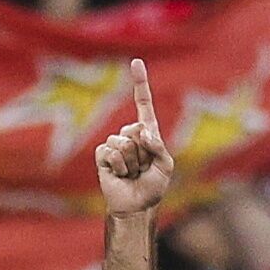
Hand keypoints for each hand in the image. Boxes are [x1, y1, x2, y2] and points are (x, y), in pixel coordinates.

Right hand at [95, 59, 174, 215]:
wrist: (135, 206)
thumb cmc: (153, 187)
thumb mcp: (166, 164)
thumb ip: (158, 145)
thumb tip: (140, 132)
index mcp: (148, 133)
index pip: (143, 103)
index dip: (139, 83)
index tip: (135, 62)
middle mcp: (130, 135)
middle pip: (136, 129)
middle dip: (143, 151)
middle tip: (143, 168)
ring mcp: (115, 144)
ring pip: (123, 143)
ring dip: (132, 163)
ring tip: (132, 173)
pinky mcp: (103, 156)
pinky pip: (110, 152)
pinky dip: (119, 166)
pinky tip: (120, 175)